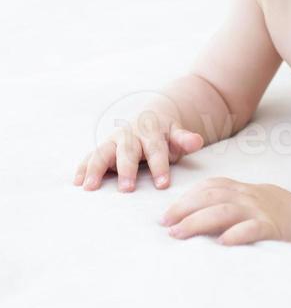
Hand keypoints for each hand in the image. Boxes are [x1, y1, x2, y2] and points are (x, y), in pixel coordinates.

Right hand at [73, 111, 203, 191]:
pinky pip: (91, 156)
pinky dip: (83, 168)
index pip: (156, 148)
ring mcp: (114, 140)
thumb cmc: (166, 135)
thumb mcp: (177, 135)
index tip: (163, 184)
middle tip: (127, 189)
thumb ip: (185, 139)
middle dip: (127, 170)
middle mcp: (130, 134)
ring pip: (103, 152)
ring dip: (96, 169)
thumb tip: (197, 141)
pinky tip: (77, 182)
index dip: (160, 165)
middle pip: (127, 151)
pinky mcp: (103, 148)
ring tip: (90, 188)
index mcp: (151, 131)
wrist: (150, 118)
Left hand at [160, 176, 290, 244]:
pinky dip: (235, 234)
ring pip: (224, 211)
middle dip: (184, 209)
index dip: (186, 198)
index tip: (167, 214)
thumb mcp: (254, 201)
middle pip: (211, 197)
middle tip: (165, 226)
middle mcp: (248, 197)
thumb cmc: (279, 213)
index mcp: (244, 191)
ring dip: (198, 222)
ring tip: (179, 234)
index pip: (210, 186)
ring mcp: (260, 212)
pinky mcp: (273, 228)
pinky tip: (221, 243)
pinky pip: (252, 229)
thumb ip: (231, 203)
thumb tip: (198, 216)